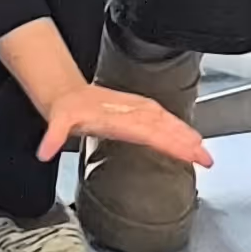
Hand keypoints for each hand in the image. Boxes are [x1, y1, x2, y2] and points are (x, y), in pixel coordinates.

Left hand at [34, 81, 215, 168]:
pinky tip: (187, 136)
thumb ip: (52, 135)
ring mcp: (137, 110)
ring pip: (168, 122)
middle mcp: (131, 113)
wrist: (66, 93)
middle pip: (166, 128)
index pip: (151, 132)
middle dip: (187, 142)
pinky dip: (178, 127)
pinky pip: (164, 119)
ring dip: (187, 135)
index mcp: (118, 118)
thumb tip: (44, 151)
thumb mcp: (57, 121)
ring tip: (203, 150)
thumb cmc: (66, 109)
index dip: (172, 142)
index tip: (189, 152)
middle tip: (206, 158)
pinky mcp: (138, 110)